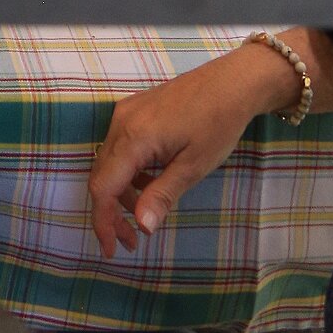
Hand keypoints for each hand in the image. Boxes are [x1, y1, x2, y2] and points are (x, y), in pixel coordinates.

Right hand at [88, 43, 292, 256]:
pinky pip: (120, 147)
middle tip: (131, 242)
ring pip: (109, 162)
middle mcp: (121, 122)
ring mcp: (127, 113)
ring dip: (120, 194)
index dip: (103, 222)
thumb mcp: (193, 167)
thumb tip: (141, 228)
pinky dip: (128, 173)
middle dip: (111, 213)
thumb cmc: (217, 124)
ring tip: (143, 216)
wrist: (231, 83)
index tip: (113, 250)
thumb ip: (161, 196)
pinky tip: (150, 184)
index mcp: (132, 138)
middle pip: (101, 176)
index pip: (103, 188)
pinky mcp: (136, 110)